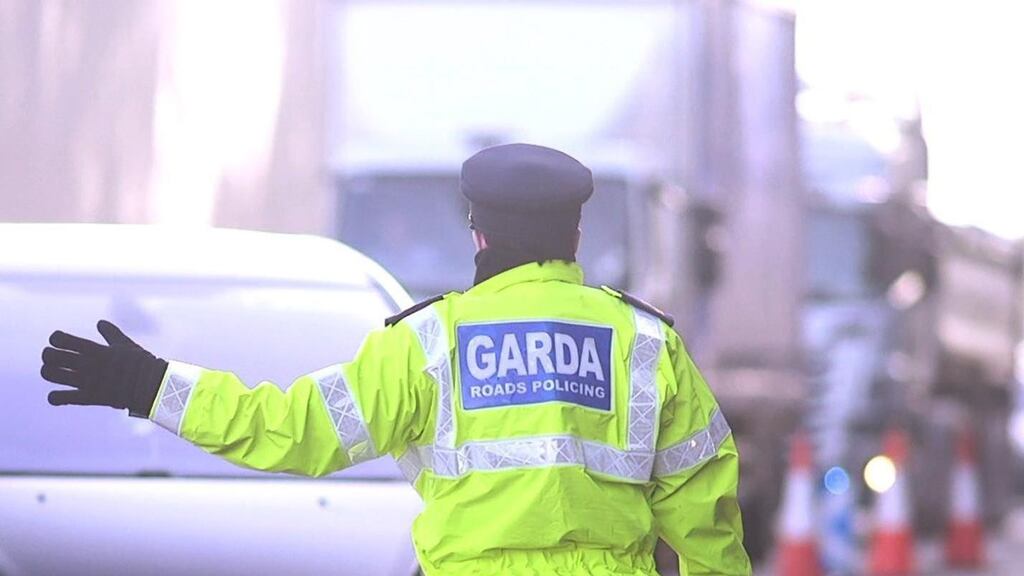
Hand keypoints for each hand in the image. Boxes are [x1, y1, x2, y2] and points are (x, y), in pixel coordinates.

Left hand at [41, 320, 166, 416]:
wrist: (152, 387)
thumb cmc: (142, 364)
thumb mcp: (126, 345)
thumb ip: (110, 333)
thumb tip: (100, 322)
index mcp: (95, 349)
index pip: (60, 339)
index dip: (56, 339)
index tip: (60, 341)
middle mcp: (87, 364)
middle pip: (51, 356)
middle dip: (48, 355)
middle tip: (53, 357)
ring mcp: (86, 381)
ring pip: (50, 375)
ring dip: (48, 372)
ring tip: (55, 373)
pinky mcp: (88, 397)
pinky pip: (60, 398)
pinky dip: (54, 397)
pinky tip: (58, 395)